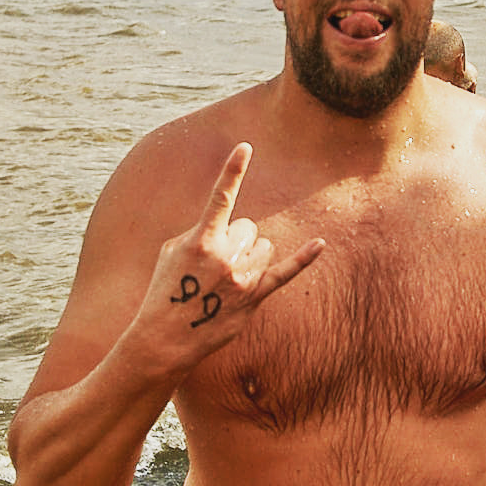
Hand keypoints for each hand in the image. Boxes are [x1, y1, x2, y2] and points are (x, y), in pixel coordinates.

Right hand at [136, 143, 322, 366]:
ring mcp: (242, 278)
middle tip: (215, 265)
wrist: (166, 338)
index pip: (220, 198)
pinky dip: (304, 258)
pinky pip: (285, 272)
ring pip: (264, 247)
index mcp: (201, 240)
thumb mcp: (171, 252)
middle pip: (248, 228)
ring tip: (226, 280)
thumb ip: (200, 232)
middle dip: (235, 240)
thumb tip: (227, 228)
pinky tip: (320, 244)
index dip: (233, 170)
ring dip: (250, 256)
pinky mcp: (254, 297)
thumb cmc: (165, 290)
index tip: (246, 147)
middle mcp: (225, 256)